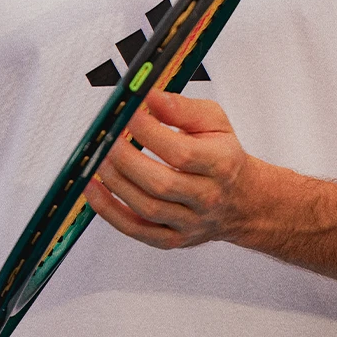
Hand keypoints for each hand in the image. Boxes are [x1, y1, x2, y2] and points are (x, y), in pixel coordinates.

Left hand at [83, 90, 255, 249]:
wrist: (242, 200)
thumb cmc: (224, 157)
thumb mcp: (215, 122)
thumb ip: (182, 108)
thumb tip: (150, 97)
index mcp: (221, 164)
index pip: (181, 152)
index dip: (149, 132)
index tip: (129, 114)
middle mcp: (207, 197)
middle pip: (162, 184)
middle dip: (127, 160)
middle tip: (107, 139)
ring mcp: (189, 222)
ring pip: (147, 208)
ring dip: (116, 182)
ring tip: (100, 159)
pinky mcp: (172, 239)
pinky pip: (137, 230)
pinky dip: (110, 212)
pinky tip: (94, 190)